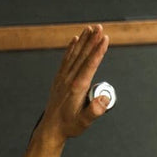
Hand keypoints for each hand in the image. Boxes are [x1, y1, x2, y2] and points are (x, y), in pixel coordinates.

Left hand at [40, 25, 110, 141]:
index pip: (90, 65)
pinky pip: (66, 59)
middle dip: (92, 40)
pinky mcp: (59, 79)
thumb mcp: (84, 122)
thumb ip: (94, 111)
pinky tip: (75, 39)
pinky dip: (71, 48)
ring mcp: (63, 78)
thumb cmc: (69, 126)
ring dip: (83, 41)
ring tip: (91, 28)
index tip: (105, 39)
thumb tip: (104, 98)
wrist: (51, 129)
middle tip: (101, 28)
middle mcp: (69, 79)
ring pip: (74, 54)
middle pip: (82, 56)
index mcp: (77, 88)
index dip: (98, 51)